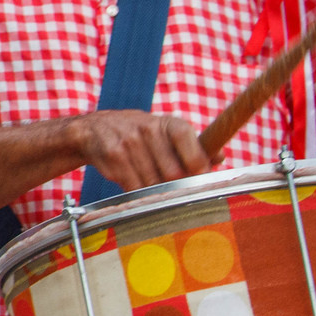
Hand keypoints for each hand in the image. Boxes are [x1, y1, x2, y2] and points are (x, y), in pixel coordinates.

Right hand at [70, 109, 208, 189]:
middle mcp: (150, 129)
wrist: (94, 129)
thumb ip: (194, 146)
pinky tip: (133, 181)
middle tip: (172, 188)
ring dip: (154, 191)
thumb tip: (220, 157)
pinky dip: (136, 191)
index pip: (191, 147)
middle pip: (174, 173)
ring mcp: (130, 142)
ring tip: (150, 185)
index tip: (199, 180)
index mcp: (170, 124)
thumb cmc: (140, 134)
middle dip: (175, 186)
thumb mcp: (166, 133)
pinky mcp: (113, 156)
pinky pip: (133, 186)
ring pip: (153, 183)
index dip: (199, 168)